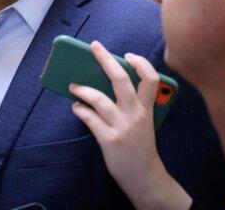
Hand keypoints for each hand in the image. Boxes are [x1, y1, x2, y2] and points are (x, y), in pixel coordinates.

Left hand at [69, 41, 189, 209]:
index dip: (141, 63)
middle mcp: (135, 114)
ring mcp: (122, 126)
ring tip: (73, 86)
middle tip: (94, 47)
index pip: (151, 80)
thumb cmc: (140, 145)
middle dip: (106, 59)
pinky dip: (79, 109)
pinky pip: (88, 117)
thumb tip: (103, 82)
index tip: (128, 54)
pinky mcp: (109, 139)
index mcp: (147, 109)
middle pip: (121, 80)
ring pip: (98, 98)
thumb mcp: (143, 122)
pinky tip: (75, 107)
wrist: (144, 176)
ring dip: (82, 89)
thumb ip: (132, 104)